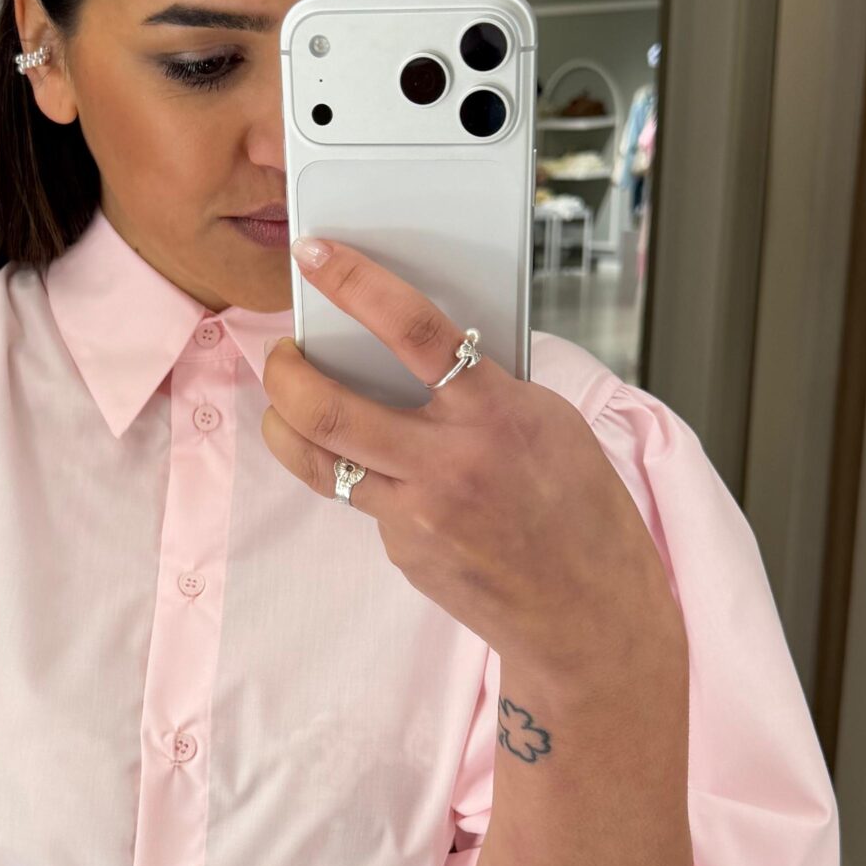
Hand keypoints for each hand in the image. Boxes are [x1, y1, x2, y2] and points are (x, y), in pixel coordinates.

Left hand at [261, 237, 675, 674]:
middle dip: (283, 370)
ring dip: (285, 424)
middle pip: (326, 407)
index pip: (412, 329)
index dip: (354, 282)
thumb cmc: (582, 510)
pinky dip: (364, 477)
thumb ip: (484, 385)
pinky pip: (363, 501)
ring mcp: (418, 514)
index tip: (314, 253)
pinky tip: (387, 475)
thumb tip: (420, 349)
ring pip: (319, 461)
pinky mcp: (403, 550)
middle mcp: (448, 463)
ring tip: (285, 402)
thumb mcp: (548, 423)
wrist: (588, 613)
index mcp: (495, 413)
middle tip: (278, 352)